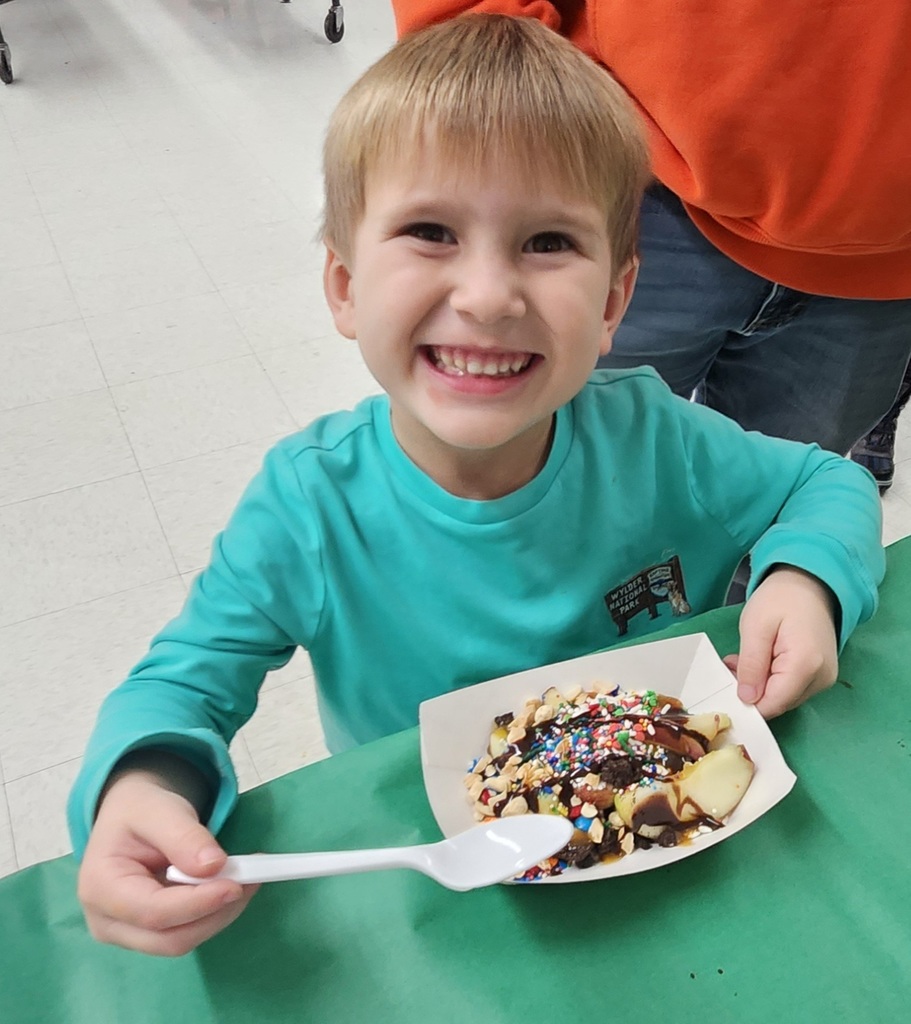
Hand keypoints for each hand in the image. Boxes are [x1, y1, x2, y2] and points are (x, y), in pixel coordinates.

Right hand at [77, 773, 258, 955]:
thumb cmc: (140, 811)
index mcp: (99, 888)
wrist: (131, 816)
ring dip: (220, 913)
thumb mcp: (160, 810)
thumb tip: (214, 866)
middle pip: (170, 938)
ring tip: (247, 877)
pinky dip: (214, 912)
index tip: (236, 884)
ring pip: (182, 940)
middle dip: (215, 912)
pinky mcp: (148, 933)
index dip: (198, 903)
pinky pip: (187, 932)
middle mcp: (107, 922)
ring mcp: (126, 933)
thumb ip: (184, 837)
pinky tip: (231, 885)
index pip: (154, 912)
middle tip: (252, 878)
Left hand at [723, 566, 838, 717]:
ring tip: (744, 658)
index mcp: (805, 665)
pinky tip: (760, 659)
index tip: (727, 683)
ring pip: (783, 697)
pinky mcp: (821, 675)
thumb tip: (747, 698)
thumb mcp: (755, 627)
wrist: (809, 583)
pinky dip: (772, 679)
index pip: (773, 704)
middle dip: (751, 690)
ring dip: (759, 684)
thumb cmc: (780, 598)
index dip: (747, 702)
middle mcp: (821, 678)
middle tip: (732, 663)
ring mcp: (824, 678)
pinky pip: (791, 688)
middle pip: (779, 702)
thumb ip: (751, 665)